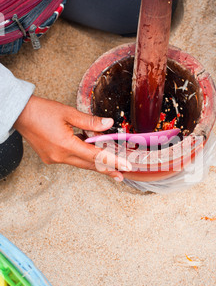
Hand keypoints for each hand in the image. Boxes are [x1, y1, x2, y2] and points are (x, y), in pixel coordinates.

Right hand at [14, 95, 131, 181]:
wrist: (20, 114)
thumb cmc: (41, 111)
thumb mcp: (69, 113)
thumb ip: (90, 121)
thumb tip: (108, 123)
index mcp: (66, 145)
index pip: (96, 156)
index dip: (113, 162)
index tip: (126, 168)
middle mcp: (60, 156)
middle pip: (90, 165)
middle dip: (107, 169)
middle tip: (122, 174)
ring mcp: (55, 159)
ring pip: (81, 163)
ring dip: (95, 162)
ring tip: (111, 165)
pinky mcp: (51, 157)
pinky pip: (72, 159)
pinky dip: (83, 155)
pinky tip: (91, 150)